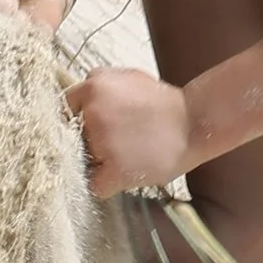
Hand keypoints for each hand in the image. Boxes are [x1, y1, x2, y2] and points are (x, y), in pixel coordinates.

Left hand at [65, 65, 195, 199]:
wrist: (195, 123)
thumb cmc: (165, 103)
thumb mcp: (130, 77)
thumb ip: (101, 86)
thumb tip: (80, 100)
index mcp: (94, 86)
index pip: (67, 106)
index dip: (79, 118)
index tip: (92, 126)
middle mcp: (92, 113)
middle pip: (73, 136)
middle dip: (91, 140)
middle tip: (119, 140)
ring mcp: (102, 142)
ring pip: (85, 161)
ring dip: (101, 162)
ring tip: (129, 154)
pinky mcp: (114, 168)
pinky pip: (96, 185)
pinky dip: (109, 184)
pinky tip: (127, 173)